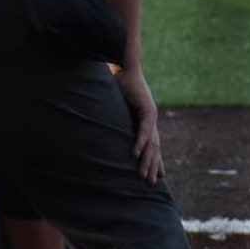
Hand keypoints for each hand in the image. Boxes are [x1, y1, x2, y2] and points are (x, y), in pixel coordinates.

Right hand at [113, 65, 164, 182]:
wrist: (124, 65)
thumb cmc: (116, 82)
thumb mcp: (113, 105)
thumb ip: (109, 116)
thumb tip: (94, 123)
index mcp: (143, 119)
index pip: (150, 144)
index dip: (153, 159)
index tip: (155, 175)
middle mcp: (149, 120)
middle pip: (153, 148)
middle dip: (152, 166)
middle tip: (150, 183)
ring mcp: (150, 115)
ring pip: (151, 143)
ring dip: (147, 161)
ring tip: (144, 176)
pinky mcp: (148, 109)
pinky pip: (143, 130)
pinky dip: (140, 143)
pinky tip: (135, 155)